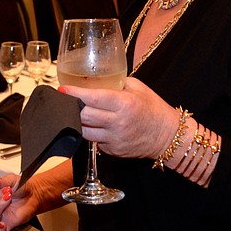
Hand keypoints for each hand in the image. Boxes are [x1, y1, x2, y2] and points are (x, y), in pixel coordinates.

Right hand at [0, 175, 35, 230]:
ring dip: (0, 206)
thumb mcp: (12, 179)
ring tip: (9, 198)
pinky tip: (2, 223)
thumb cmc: (21, 187)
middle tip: (7, 191)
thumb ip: (4, 180)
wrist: (33, 194)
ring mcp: (0, 215)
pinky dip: (0, 229)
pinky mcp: (8, 224)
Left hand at [60, 77, 176, 159]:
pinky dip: (90, 132)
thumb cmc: (153, 108)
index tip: (62, 89)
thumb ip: (116, 83)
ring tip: (77, 112)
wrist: (167, 135)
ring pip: (84, 132)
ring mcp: (115, 139)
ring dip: (78, 122)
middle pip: (83, 116)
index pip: (92, 98)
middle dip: (71, 107)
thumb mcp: (137, 88)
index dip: (74, 94)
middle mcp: (118, 123)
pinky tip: (92, 125)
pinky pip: (94, 141)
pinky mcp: (113, 151)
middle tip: (66, 100)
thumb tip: (94, 79)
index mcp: (124, 104)